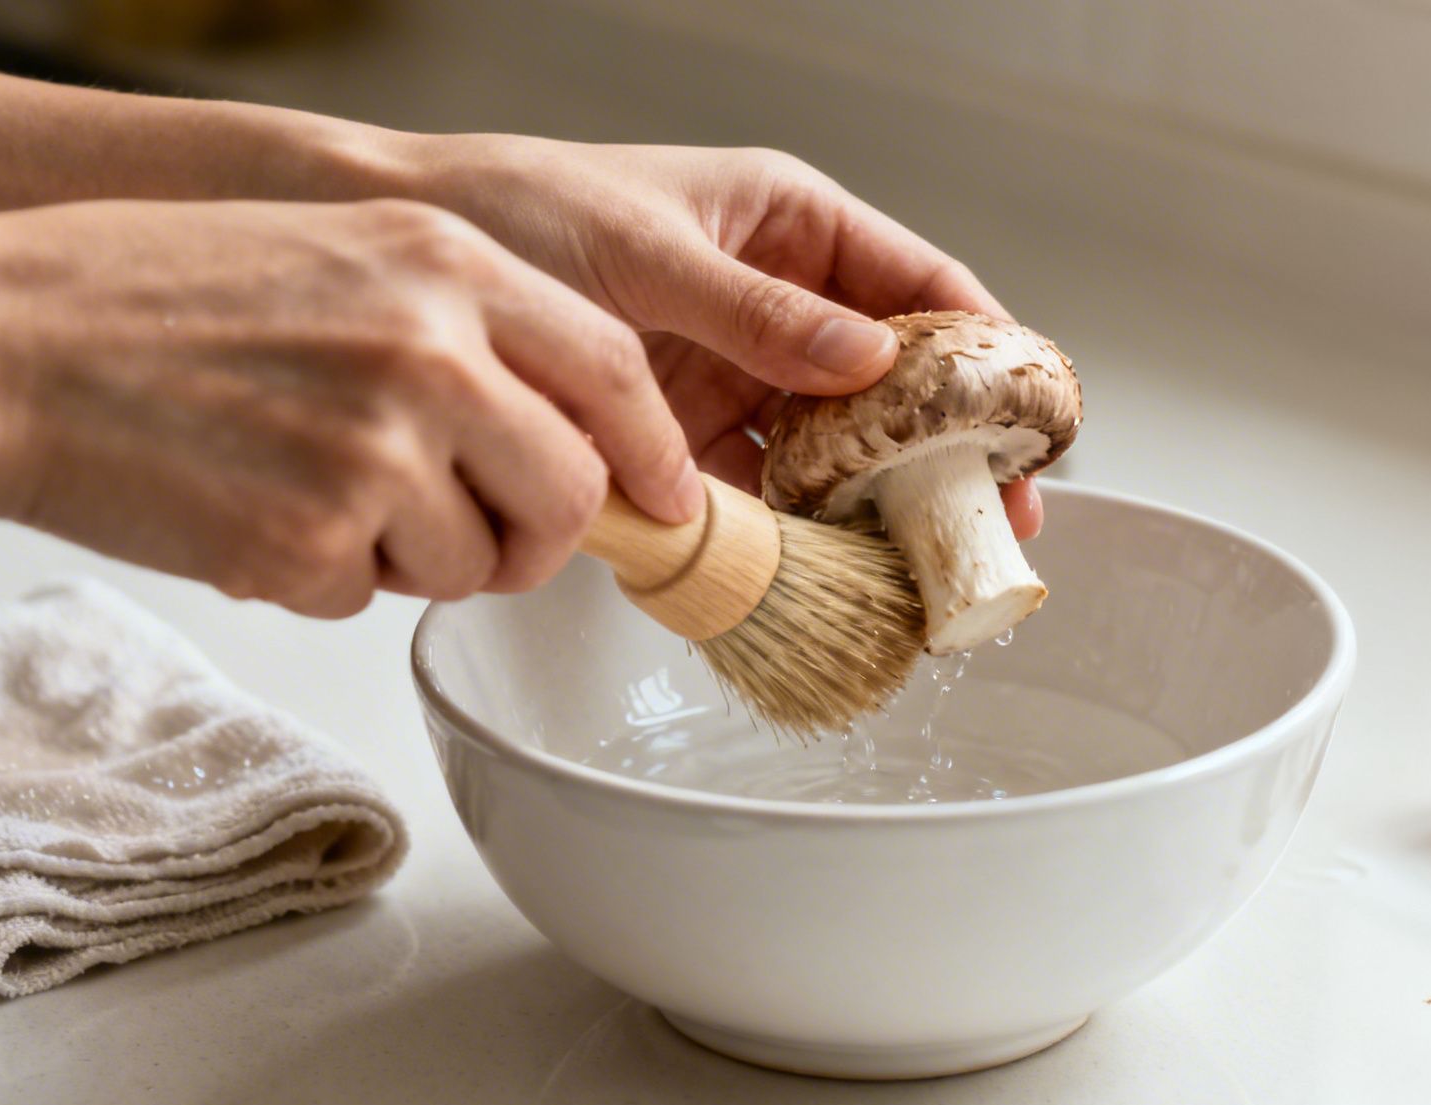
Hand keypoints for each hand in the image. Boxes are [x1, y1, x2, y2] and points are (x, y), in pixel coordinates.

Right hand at [0, 199, 700, 616]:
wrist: (2, 342)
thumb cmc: (157, 299)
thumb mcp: (346, 258)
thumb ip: (470, 329)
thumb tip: (571, 431)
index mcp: (448, 265)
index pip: (613, 371)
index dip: (649, 450)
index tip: (664, 496)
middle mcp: (432, 351)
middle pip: (571, 490)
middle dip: (541, 536)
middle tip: (483, 536)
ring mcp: (376, 448)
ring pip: (477, 561)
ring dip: (414, 556)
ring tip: (315, 489)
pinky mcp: (311, 539)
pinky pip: (369, 598)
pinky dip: (323, 579)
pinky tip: (253, 511)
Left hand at [386, 138, 1044, 536]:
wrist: (400, 250)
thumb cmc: (516, 208)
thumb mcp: (644, 251)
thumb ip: (755, 311)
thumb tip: (872, 360)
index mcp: (789, 225)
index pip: (922, 287)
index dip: (987, 355)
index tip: (1029, 423)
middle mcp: (777, 302)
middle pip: (896, 382)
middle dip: (946, 451)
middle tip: (990, 526)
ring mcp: (734, 373)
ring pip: (836, 446)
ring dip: (875, 506)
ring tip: (917, 569)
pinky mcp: (682, 435)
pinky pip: (759, 489)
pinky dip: (789, 531)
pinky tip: (819, 570)